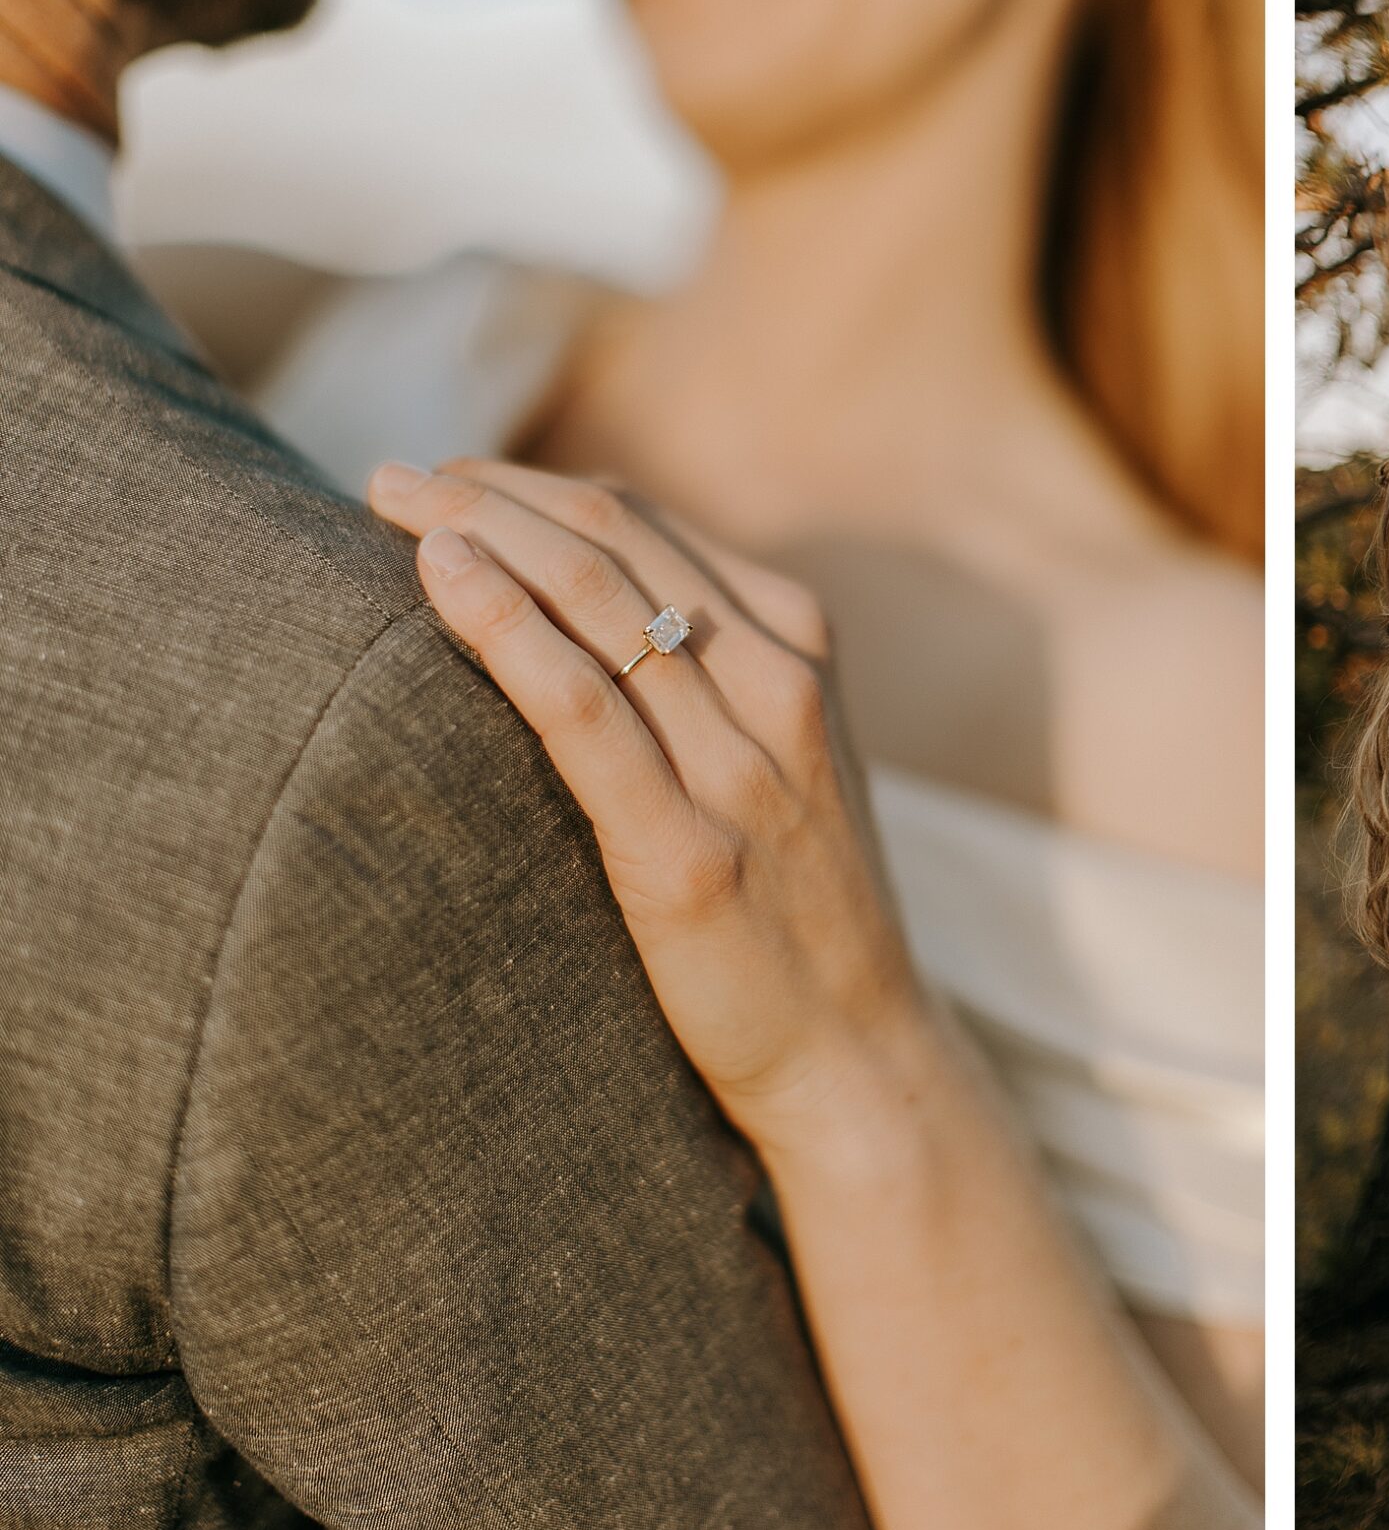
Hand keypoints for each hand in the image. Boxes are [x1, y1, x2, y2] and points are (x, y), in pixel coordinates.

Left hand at [367, 457, 916, 1154]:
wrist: (863, 1054)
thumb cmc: (801, 909)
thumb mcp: (782, 760)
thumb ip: (710, 674)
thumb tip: (587, 592)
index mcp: (802, 650)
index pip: (648, 523)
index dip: (532, 486)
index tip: (445, 484)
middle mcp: (780, 687)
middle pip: (614, 539)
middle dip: (488, 489)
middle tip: (386, 475)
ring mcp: (740, 767)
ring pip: (596, 600)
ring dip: (479, 528)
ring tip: (384, 499)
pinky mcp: (686, 851)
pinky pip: (582, 709)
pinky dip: (505, 625)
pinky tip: (441, 575)